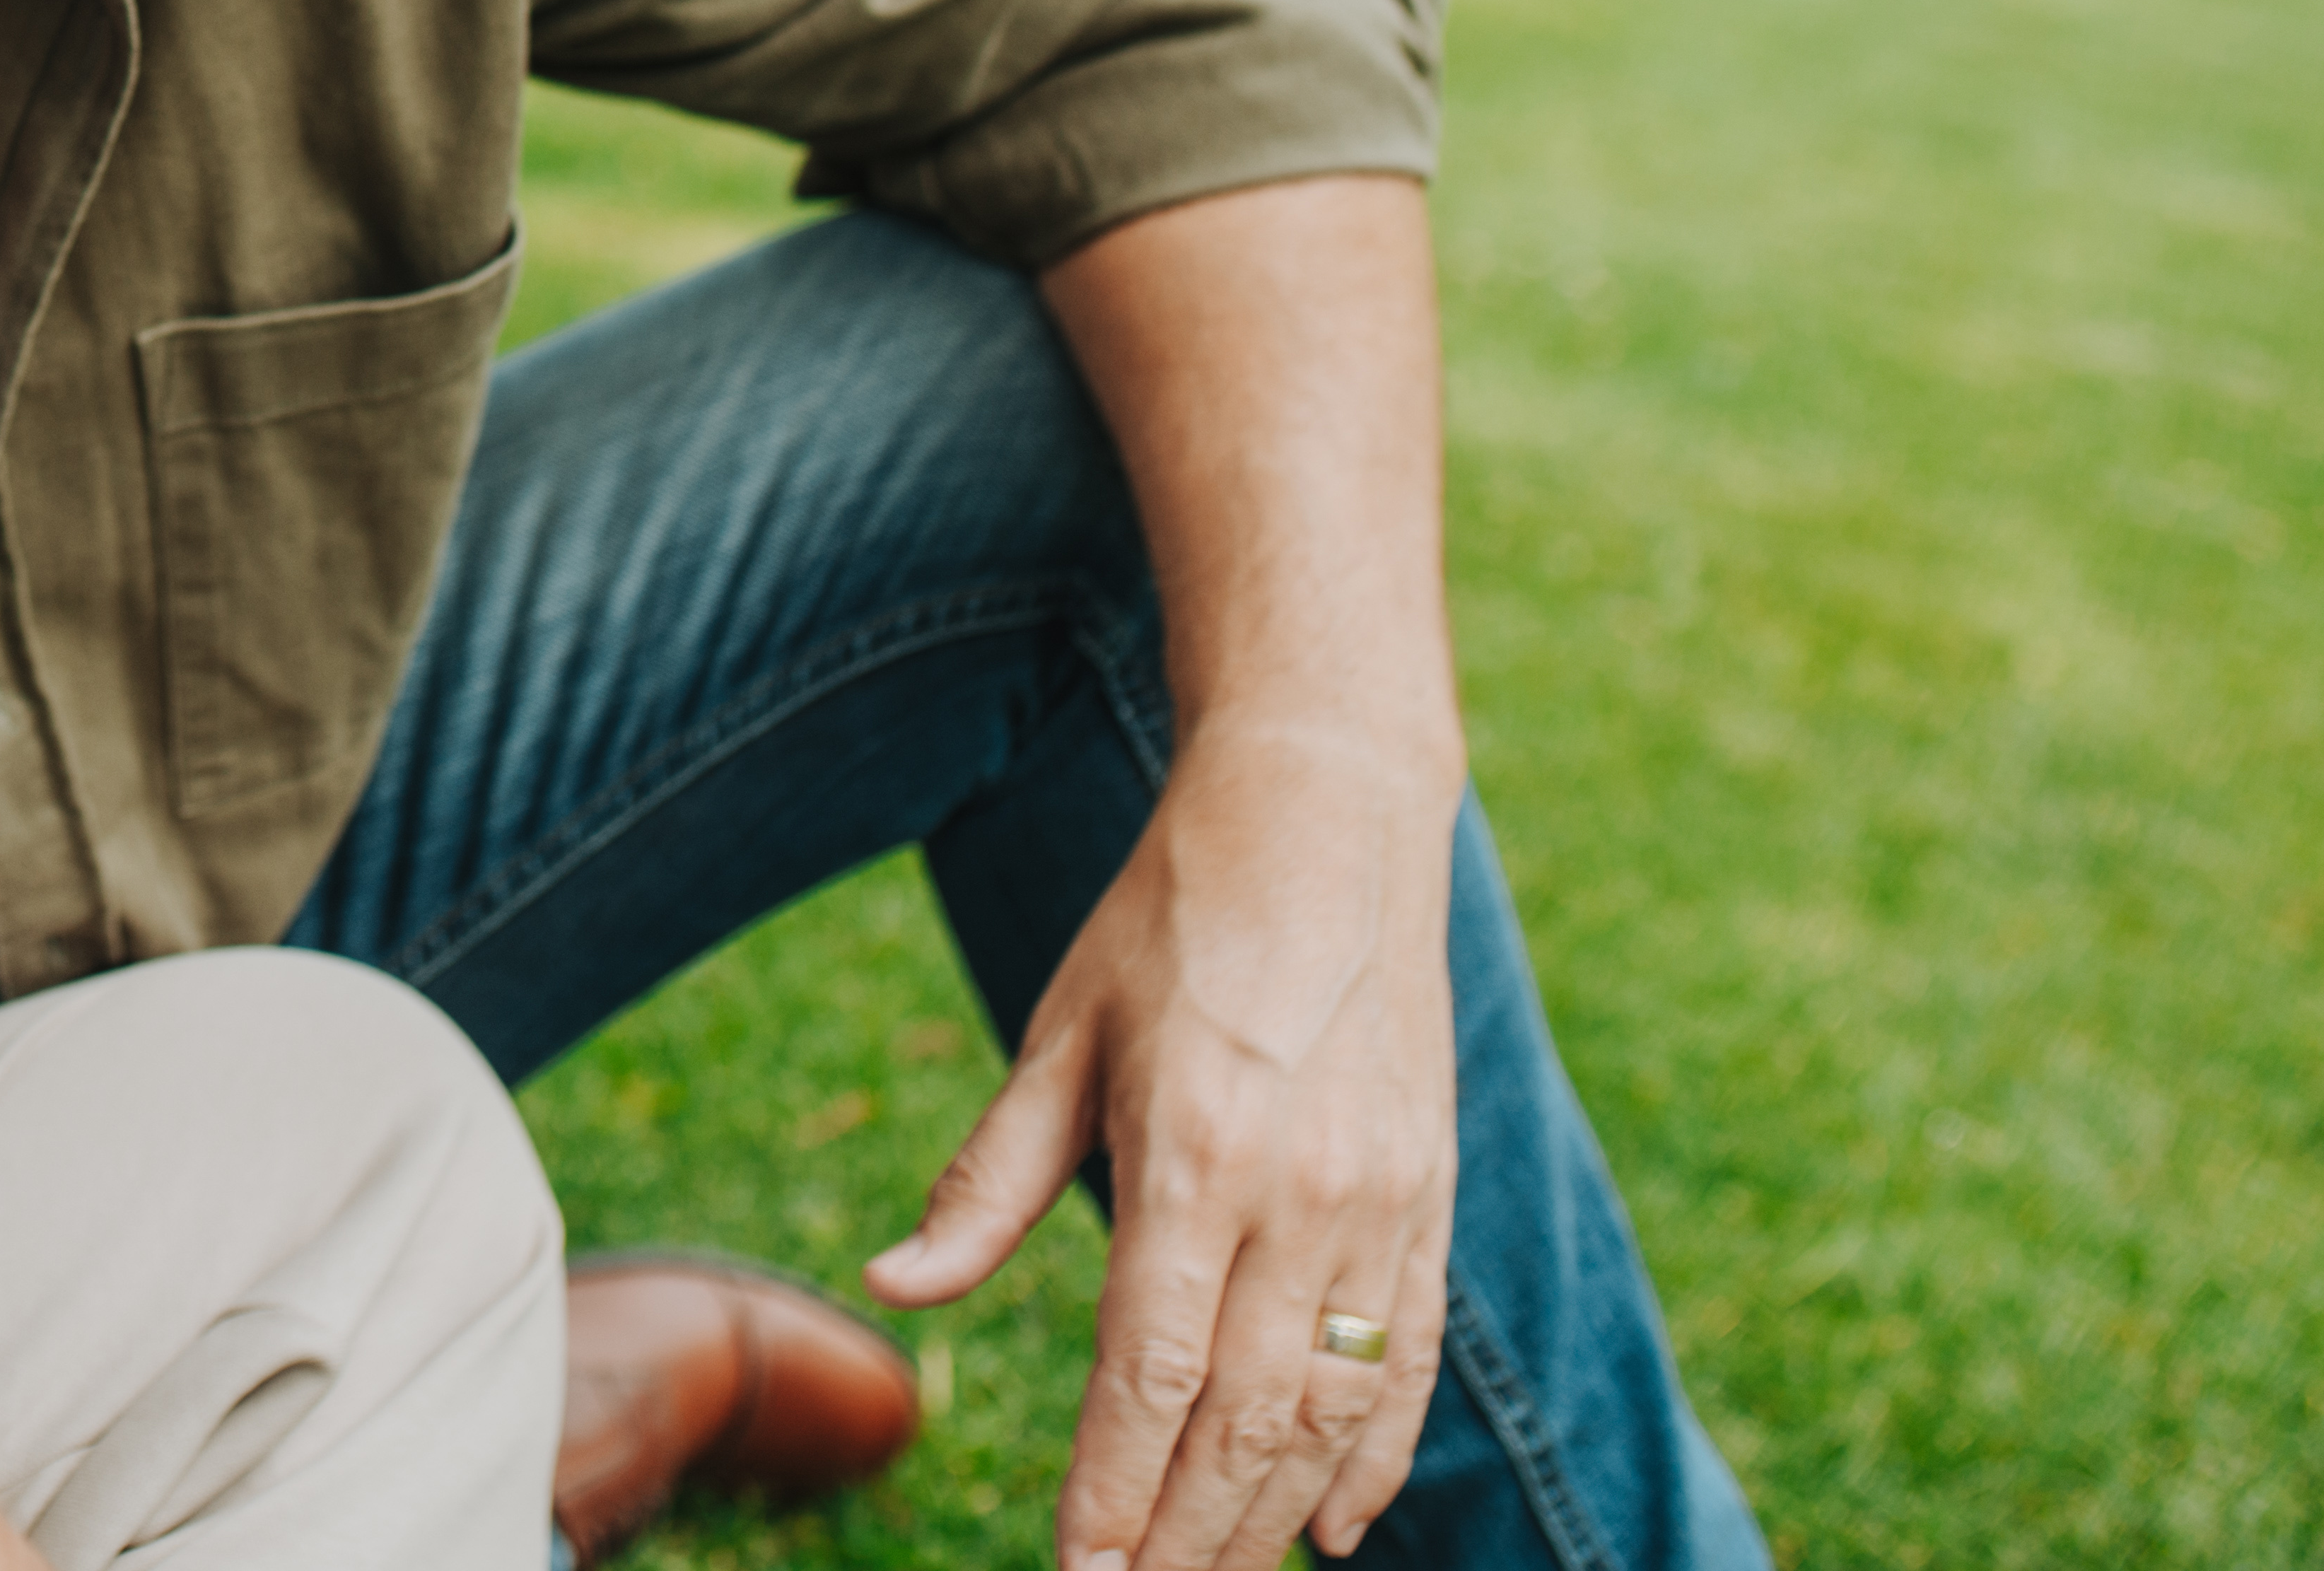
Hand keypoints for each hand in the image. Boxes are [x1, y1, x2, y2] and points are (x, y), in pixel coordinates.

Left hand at [866, 723, 1461, 1570]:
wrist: (1326, 823)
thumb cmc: (1166, 924)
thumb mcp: (1058, 1034)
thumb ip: (987, 1179)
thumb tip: (895, 1289)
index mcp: (1191, 1157)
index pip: (1151, 1372)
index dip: (1115, 1488)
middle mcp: (1299, 1197)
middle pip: (1243, 1418)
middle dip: (1185, 1533)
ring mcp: (1381, 1205)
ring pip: (1329, 1409)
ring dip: (1269, 1515)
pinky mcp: (1429, 1202)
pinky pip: (1405, 1361)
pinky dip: (1375, 1456)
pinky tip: (1333, 1527)